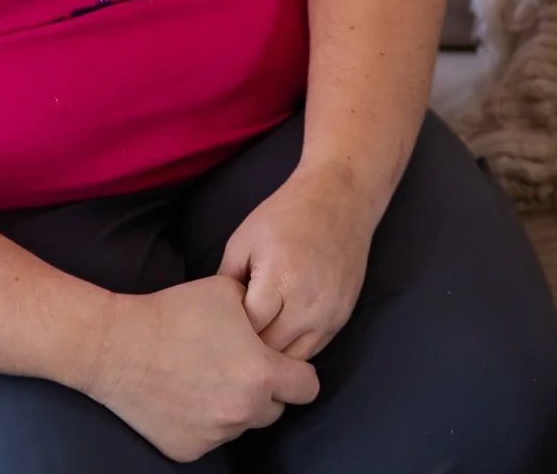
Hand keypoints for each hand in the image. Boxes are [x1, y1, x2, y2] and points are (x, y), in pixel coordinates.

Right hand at [82, 274, 319, 460]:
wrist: (117, 346)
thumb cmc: (174, 313)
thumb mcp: (229, 292)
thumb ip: (262, 310)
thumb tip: (275, 315)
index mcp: (262, 374)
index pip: (308, 387)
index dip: (297, 372)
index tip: (280, 362)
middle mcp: (244, 411)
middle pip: (275, 408)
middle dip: (265, 390)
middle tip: (238, 367)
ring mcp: (215, 435)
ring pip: (242, 424)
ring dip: (235, 406)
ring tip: (207, 377)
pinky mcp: (188, 450)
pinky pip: (212, 437)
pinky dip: (205, 422)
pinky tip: (186, 395)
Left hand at [218, 163, 381, 359]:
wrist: (340, 198)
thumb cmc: (285, 215)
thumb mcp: (243, 242)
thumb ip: (226, 284)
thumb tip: (212, 321)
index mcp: (280, 280)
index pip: (247, 331)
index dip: (229, 332)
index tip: (218, 325)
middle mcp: (309, 303)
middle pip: (270, 351)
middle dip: (248, 349)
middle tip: (232, 338)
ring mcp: (330, 313)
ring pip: (293, 359)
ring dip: (273, 354)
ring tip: (255, 339)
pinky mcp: (343, 316)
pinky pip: (314, 349)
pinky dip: (294, 347)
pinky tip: (279, 333)